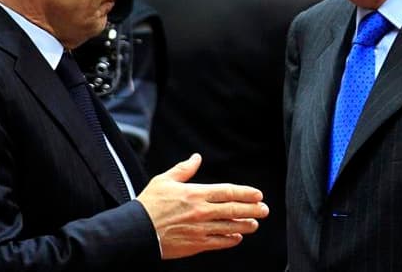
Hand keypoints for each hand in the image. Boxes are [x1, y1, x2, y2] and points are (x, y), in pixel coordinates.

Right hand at [136, 153, 268, 259]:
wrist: (136, 230)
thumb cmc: (148, 204)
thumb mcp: (164, 180)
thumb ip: (184, 169)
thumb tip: (196, 158)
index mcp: (195, 193)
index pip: (228, 192)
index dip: (246, 193)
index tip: (258, 194)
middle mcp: (201, 211)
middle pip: (234, 209)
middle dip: (252, 209)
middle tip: (264, 210)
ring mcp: (200, 229)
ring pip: (230, 227)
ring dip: (245, 225)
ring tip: (254, 224)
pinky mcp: (195, 244)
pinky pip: (218, 242)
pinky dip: (230, 240)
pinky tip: (237, 237)